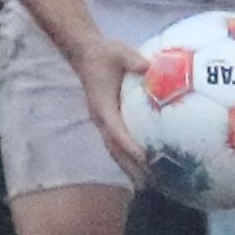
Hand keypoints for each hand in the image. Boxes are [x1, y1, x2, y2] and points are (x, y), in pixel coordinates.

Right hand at [66, 28, 151, 185]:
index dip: (128, 144)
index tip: (143, 158)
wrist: (85, 53)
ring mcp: (103, 120)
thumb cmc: (103, 53)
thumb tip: (148, 66)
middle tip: (147, 183)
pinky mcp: (108, 119)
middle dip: (129, 166)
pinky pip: (117, 142)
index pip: (116, 129)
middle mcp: (101, 118)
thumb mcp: (119, 52)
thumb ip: (133, 60)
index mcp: (103, 105)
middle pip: (114, 148)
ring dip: (128, 166)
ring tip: (145, 183)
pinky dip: (128, 155)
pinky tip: (142, 164)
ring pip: (114, 149)